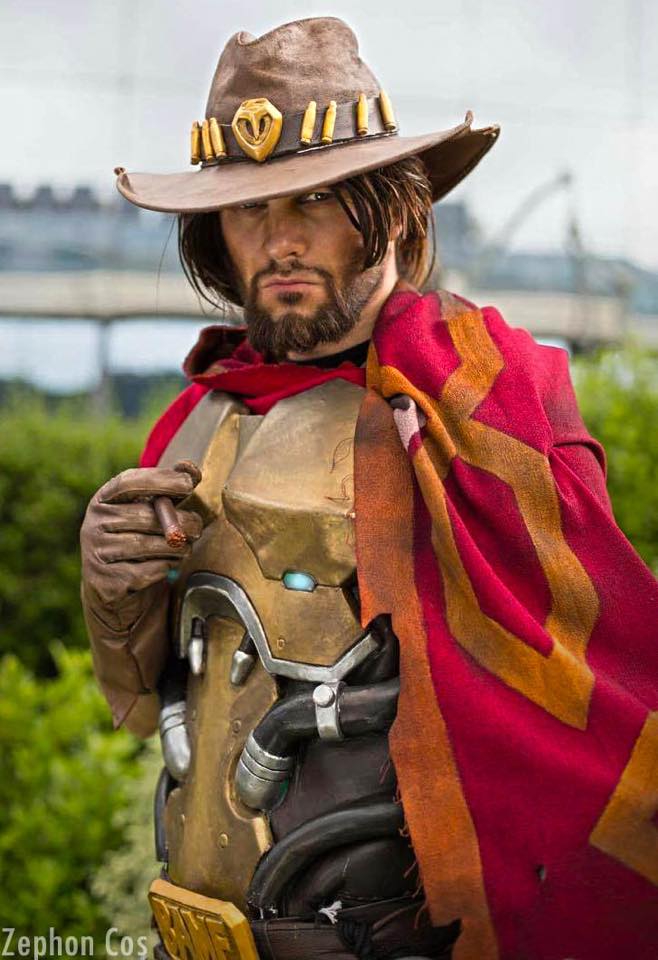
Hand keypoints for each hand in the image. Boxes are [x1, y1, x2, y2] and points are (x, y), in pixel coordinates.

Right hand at [80, 460, 202, 629]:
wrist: (114, 586)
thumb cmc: (138, 538)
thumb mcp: (150, 510)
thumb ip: (170, 487)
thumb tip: (188, 467)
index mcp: (103, 500)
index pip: (127, 483)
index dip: (159, 480)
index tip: (188, 483)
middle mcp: (93, 524)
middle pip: (145, 516)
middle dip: (181, 522)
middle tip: (198, 527)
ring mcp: (96, 553)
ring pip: (149, 545)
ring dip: (176, 548)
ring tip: (184, 547)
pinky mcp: (106, 581)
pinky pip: (147, 571)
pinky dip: (165, 567)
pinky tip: (166, 565)